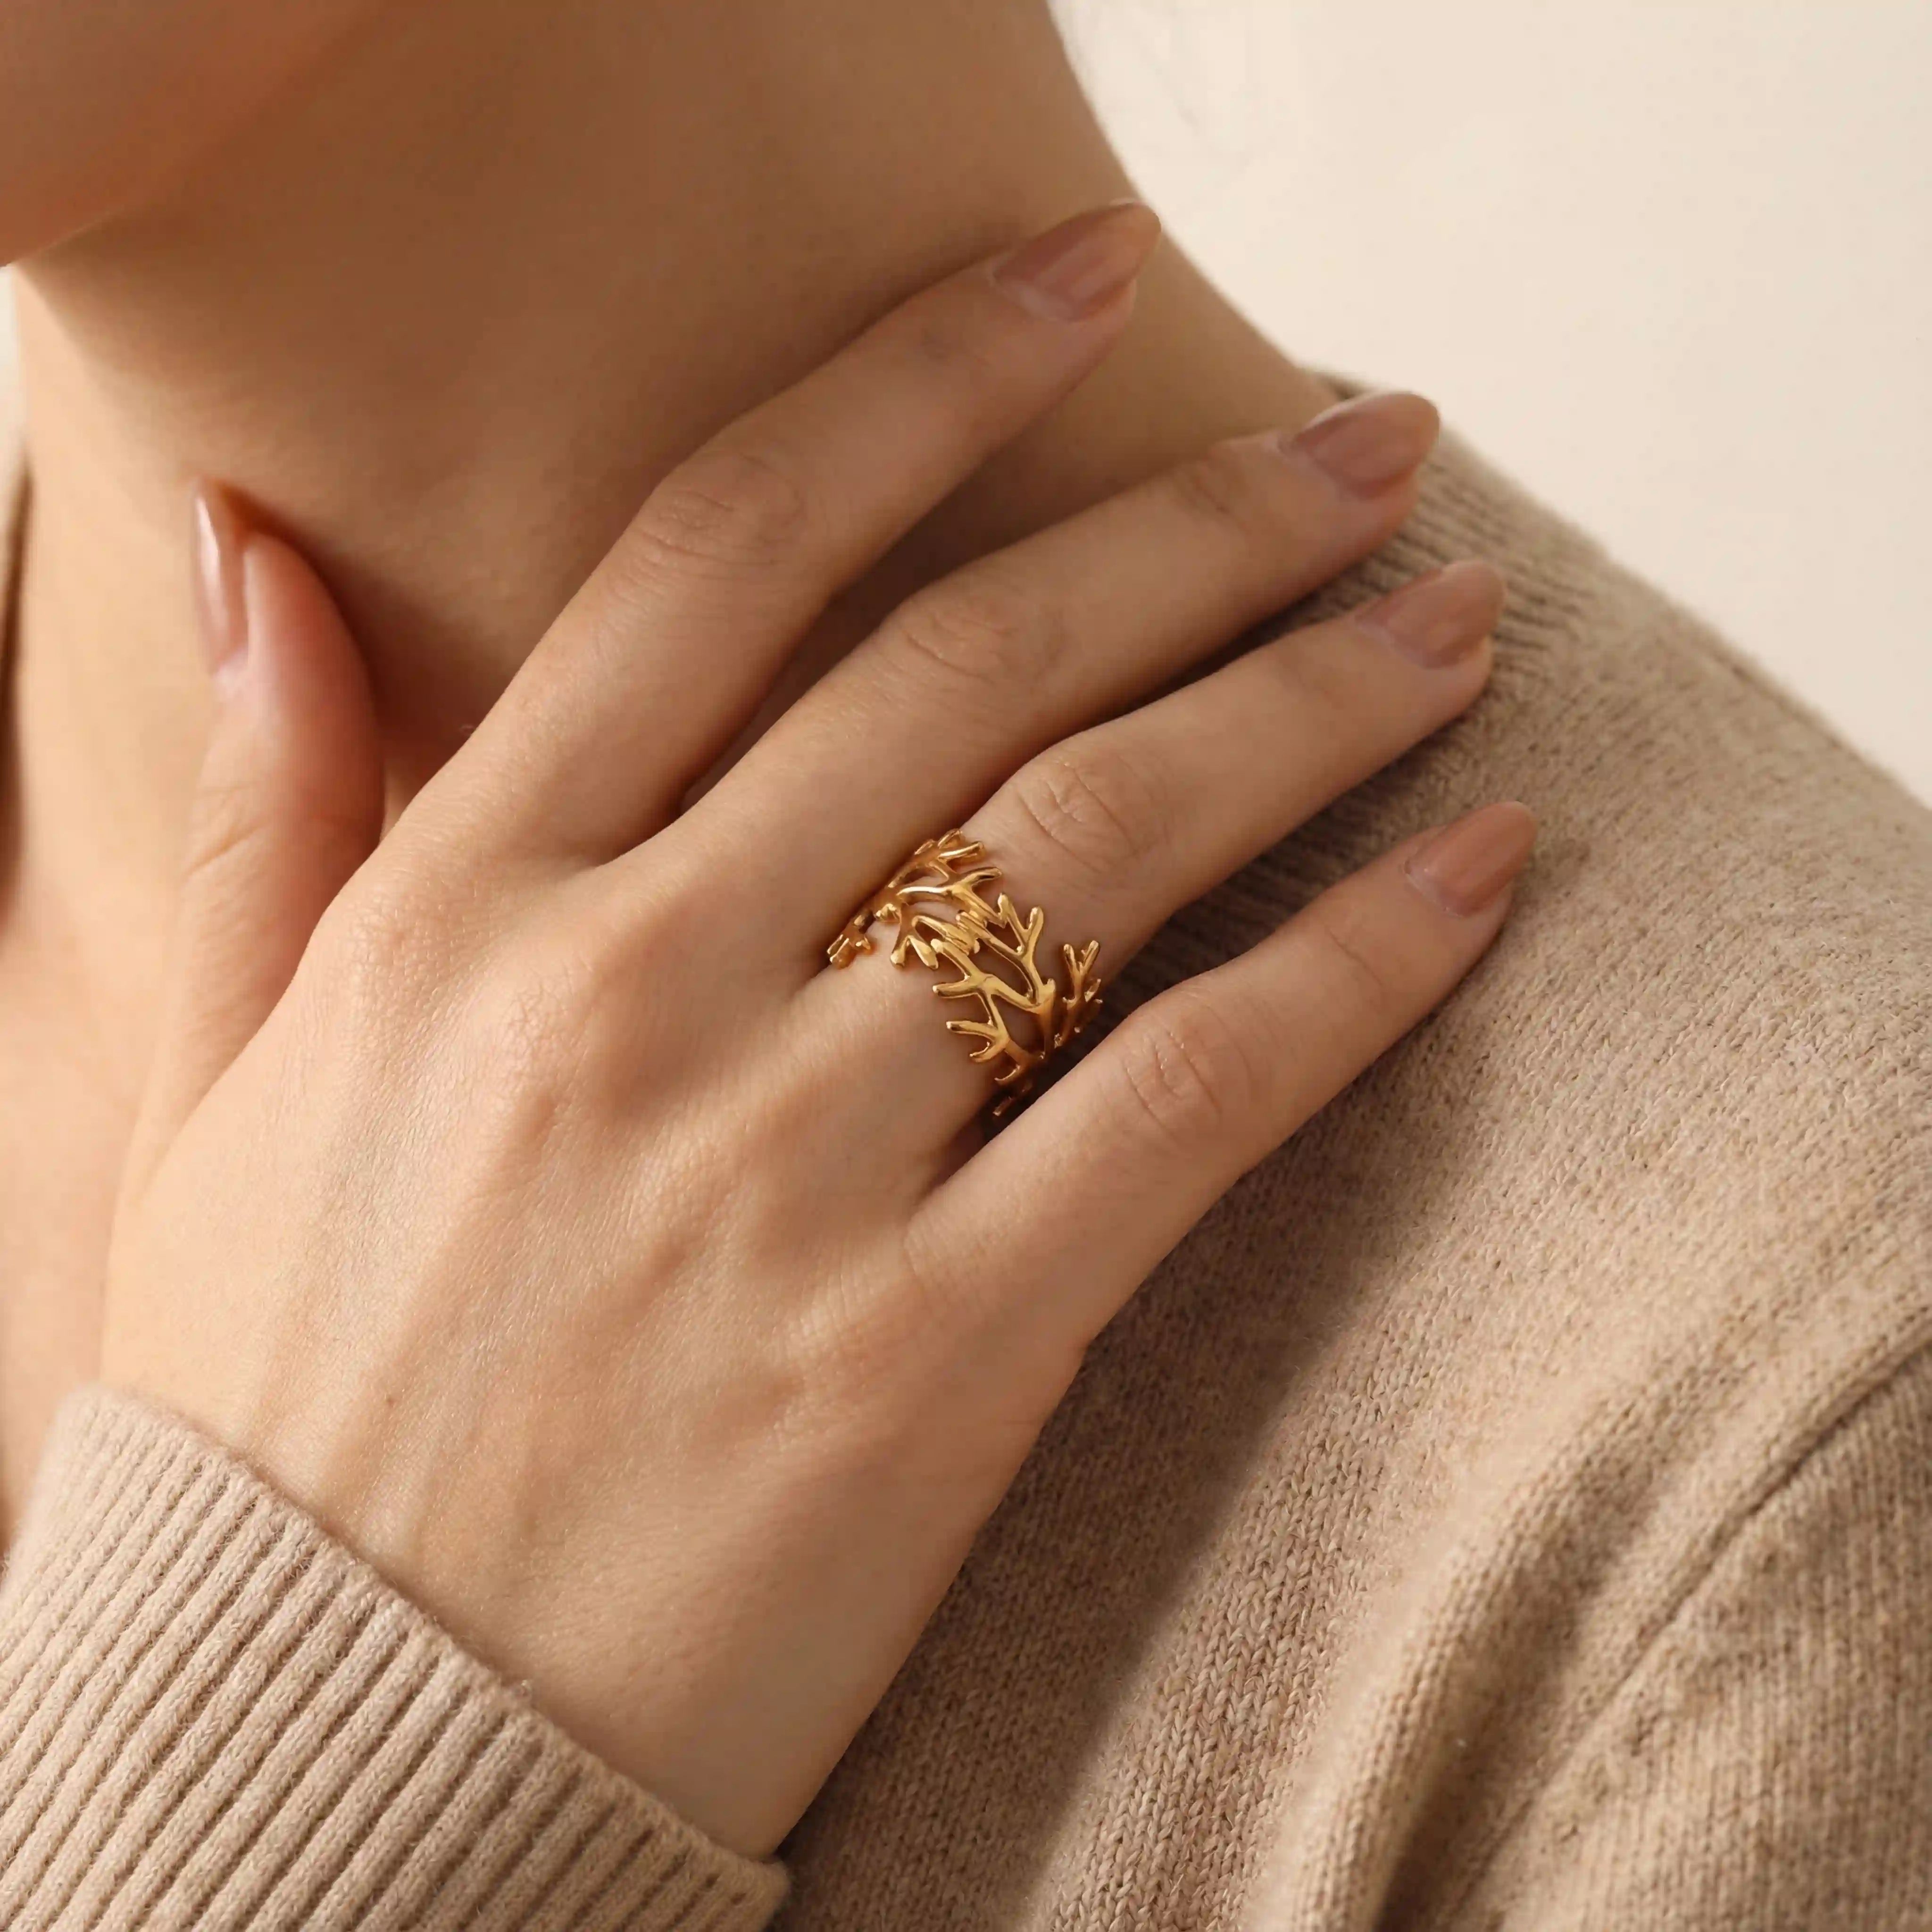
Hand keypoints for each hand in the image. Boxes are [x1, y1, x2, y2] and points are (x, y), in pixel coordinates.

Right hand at [104, 201, 1529, 1856]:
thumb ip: (262, 814)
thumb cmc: (271, 1419)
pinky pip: (1188, 1102)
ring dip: (1308, 705)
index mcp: (459, 909)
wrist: (315, 1749)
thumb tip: (243, 557)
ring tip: (1448, 626)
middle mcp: (628, 995)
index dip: (916, 385)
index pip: (722, 556)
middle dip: (1198, 527)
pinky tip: (1470, 881)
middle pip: (973, 667)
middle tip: (1372, 448)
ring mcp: (782, 1177)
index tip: (1071, 292)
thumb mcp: (210, 1093)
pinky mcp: (923, 1360)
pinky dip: (1352, 976)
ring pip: (1103, 849)